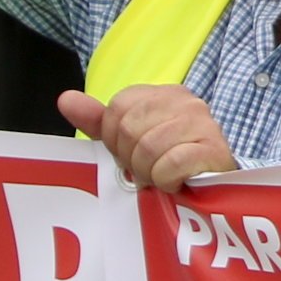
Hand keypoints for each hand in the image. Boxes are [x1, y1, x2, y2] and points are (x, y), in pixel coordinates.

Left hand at [57, 83, 239, 191]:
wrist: (215, 187)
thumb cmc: (170, 162)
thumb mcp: (131, 141)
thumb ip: (99, 121)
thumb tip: (65, 99)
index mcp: (162, 93)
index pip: (118, 108)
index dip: (115, 139)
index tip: (130, 155)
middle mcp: (184, 100)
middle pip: (130, 128)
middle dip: (132, 159)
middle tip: (147, 171)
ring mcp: (202, 122)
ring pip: (149, 147)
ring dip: (150, 173)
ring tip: (161, 178)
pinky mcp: (214, 148)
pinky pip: (171, 164)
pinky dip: (166, 181)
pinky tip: (175, 183)